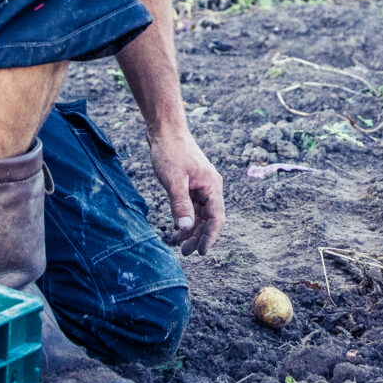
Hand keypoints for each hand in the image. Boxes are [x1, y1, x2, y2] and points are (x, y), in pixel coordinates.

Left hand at [147, 125, 224, 253]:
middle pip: (209, 219)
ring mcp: (201, 186)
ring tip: (177, 243)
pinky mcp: (191, 184)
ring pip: (200, 214)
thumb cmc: (171, 152)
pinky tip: (176, 228)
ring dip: (191, 229)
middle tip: (184, 252)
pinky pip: (192, 206)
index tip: (200, 252)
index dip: (209, 237)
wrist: (165, 130)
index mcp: (212, 186)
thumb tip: (186, 228)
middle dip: (198, 236)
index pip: (216, 218)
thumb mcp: (174, 180)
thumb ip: (180, 204)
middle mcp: (210, 187)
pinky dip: (185, 218)